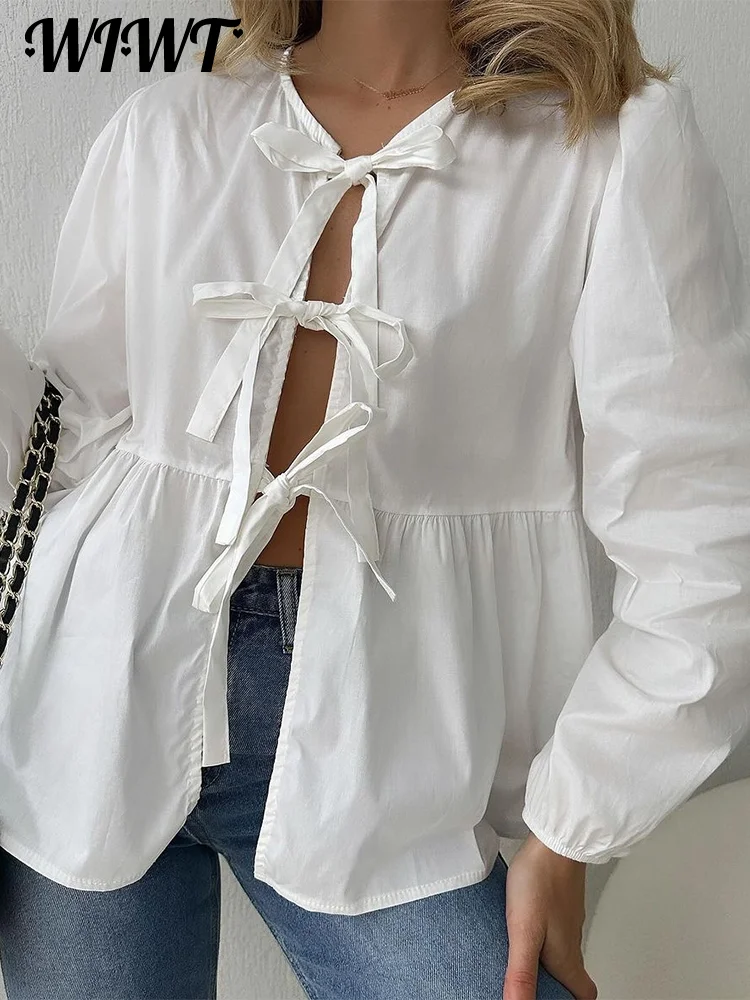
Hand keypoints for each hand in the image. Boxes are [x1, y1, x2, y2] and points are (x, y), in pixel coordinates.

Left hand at [503, 833, 597, 999]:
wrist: (554, 838)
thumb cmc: (541, 880)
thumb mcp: (524, 932)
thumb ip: (521, 973)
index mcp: (567, 958)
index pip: (584, 994)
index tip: (554, 999)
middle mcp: (571, 941)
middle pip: (571, 974)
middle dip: (555, 984)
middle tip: (531, 984)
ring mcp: (567, 919)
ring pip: (562, 950)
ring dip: (545, 960)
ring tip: (519, 959)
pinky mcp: (559, 900)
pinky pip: (554, 927)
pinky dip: (541, 935)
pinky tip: (522, 925)